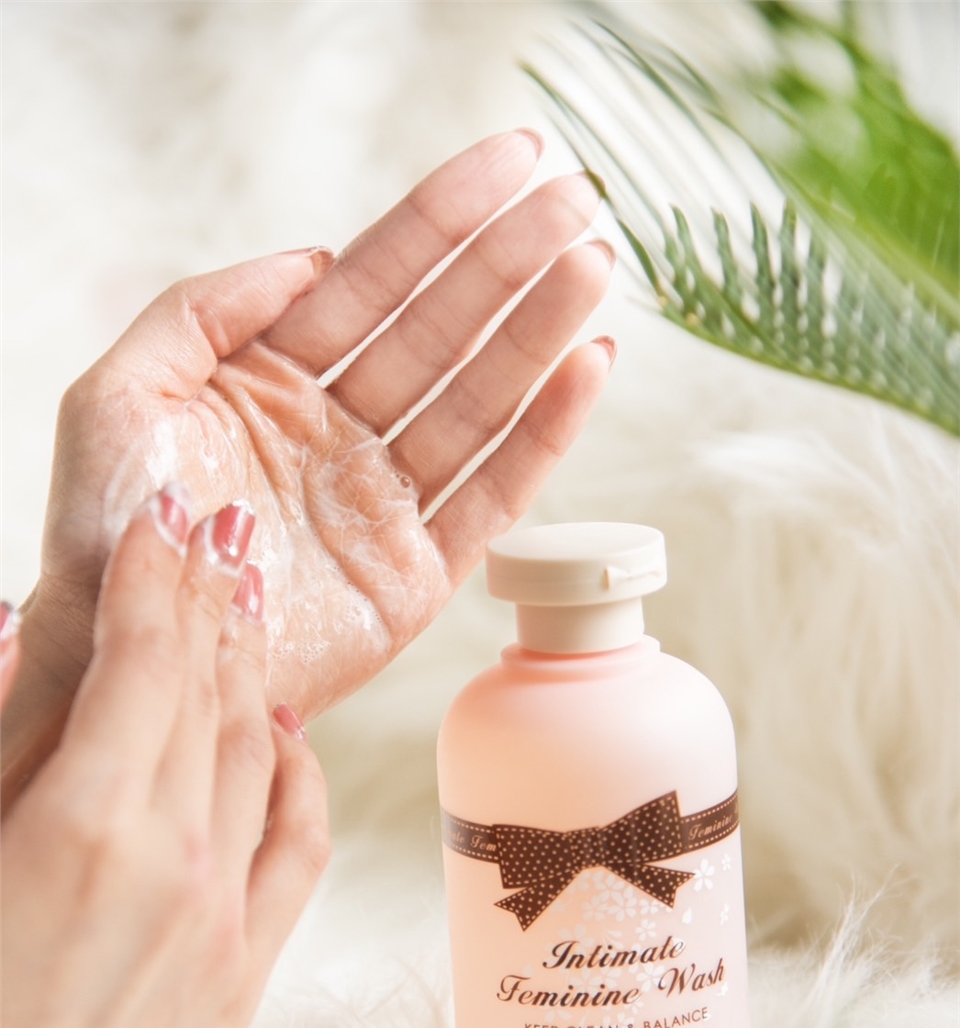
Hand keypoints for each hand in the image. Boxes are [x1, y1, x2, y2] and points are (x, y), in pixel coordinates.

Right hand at [2, 490, 328, 1027]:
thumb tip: (17, 638)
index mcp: (81, 825)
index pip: (143, 660)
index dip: (155, 579)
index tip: (162, 522)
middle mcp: (174, 858)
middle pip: (208, 693)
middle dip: (207, 605)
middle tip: (211, 540)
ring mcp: (222, 918)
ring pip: (254, 756)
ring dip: (248, 676)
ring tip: (241, 616)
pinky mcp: (244, 973)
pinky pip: (298, 848)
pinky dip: (296, 779)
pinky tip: (286, 736)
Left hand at [16, 132, 611, 752]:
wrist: (134, 654)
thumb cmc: (108, 536)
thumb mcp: (120, 394)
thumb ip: (200, 309)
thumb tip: (312, 258)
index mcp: (275, 380)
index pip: (376, 279)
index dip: (444, 219)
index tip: (514, 160)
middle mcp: (340, 432)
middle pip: (442, 329)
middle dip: (509, 263)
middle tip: (579, 201)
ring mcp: (383, 503)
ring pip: (479, 401)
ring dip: (538, 333)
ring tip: (592, 267)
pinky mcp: (416, 576)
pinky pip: (492, 496)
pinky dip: (543, 437)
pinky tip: (584, 370)